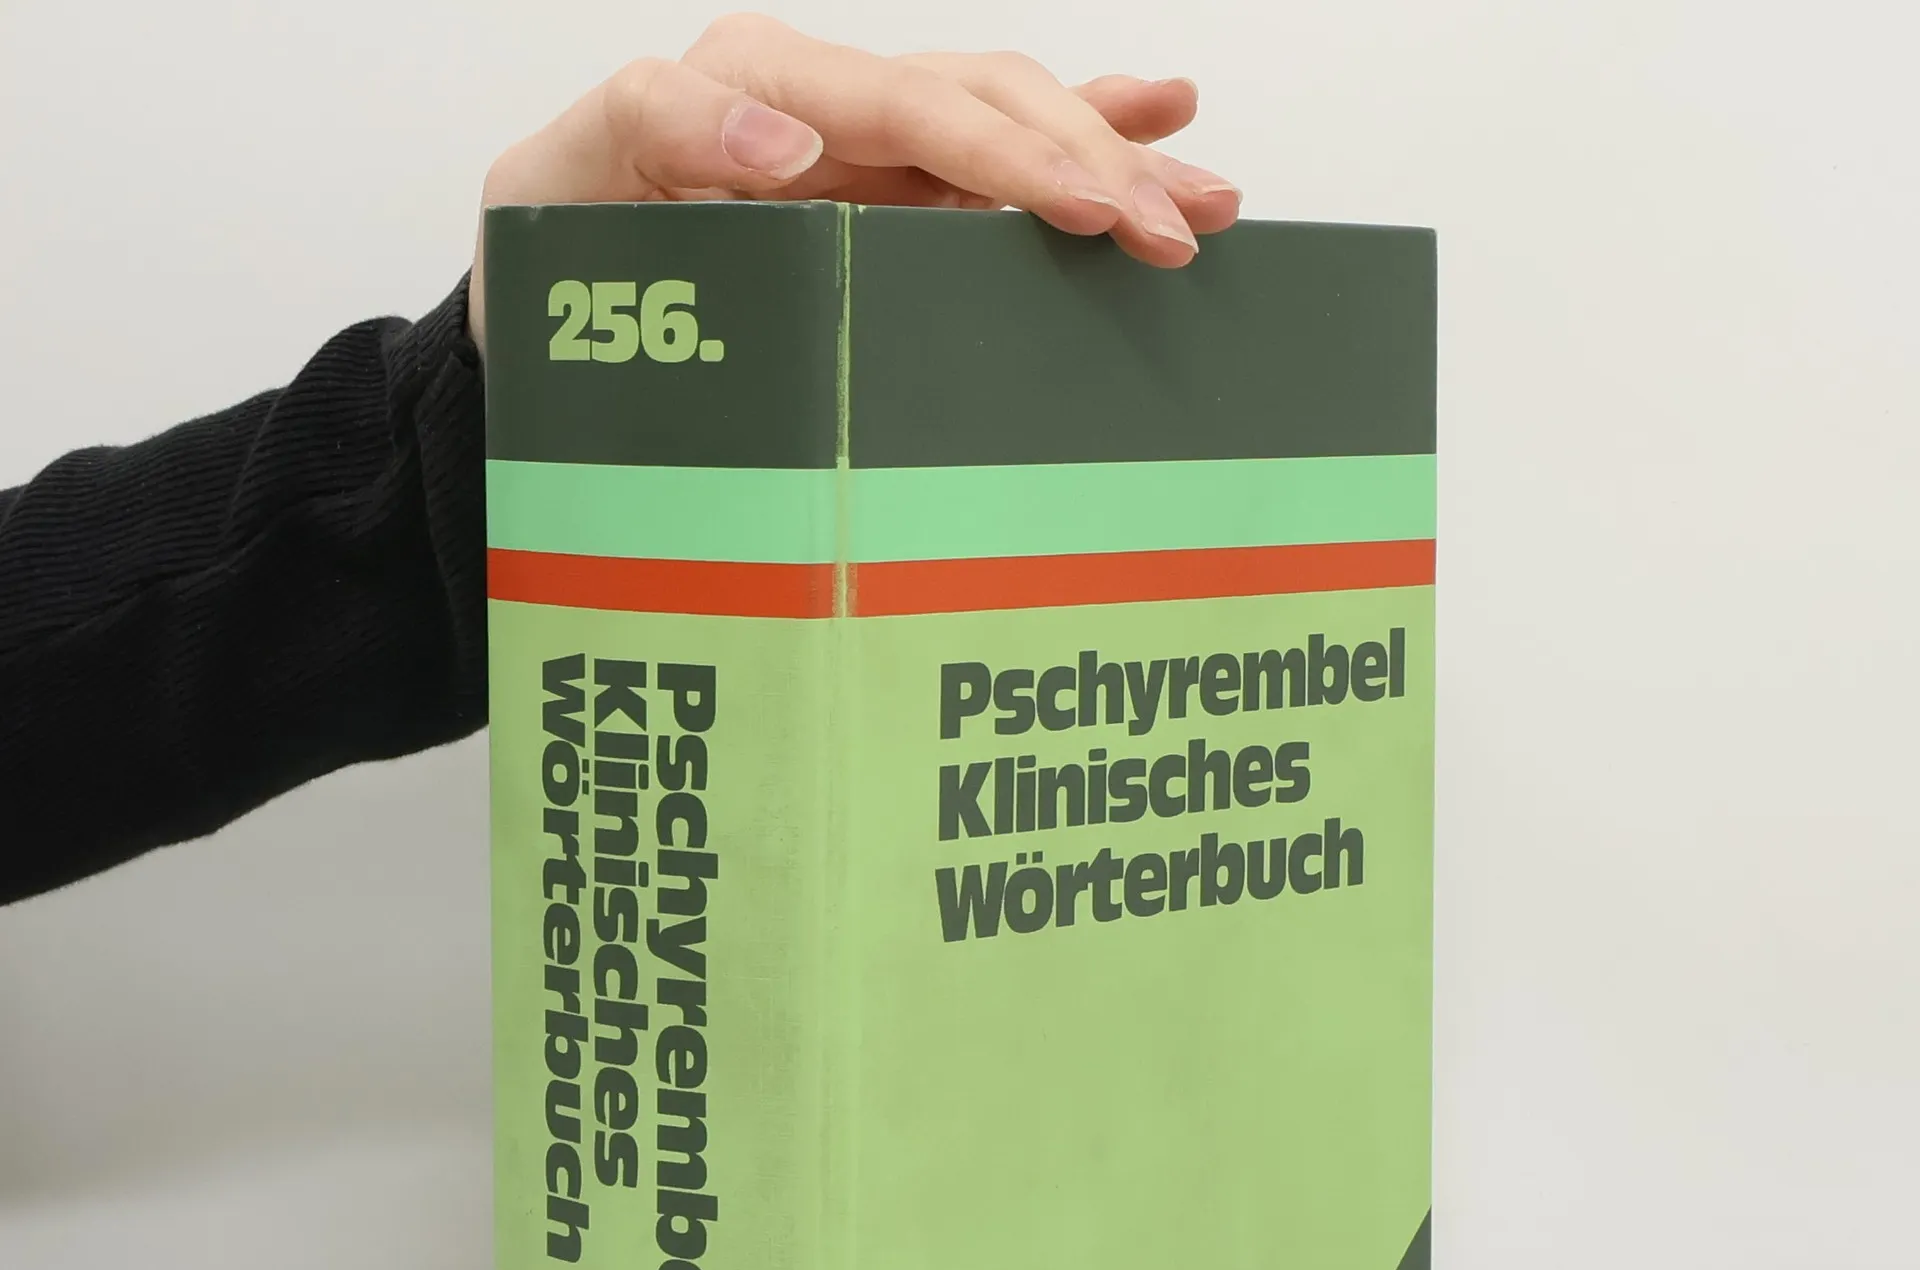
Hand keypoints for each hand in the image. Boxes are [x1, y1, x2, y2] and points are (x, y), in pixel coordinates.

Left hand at [469, 12, 1240, 350]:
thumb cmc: (552, 251)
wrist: (538, 314)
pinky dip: (1079, 144)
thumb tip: (782, 144)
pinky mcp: (880, 200)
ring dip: (1115, 158)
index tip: (1089, 208)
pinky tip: (1164, 127)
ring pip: (1012, 129)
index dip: (1010, 155)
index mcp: (756, 87)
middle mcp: (823, 108)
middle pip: (985, 106)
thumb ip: (661, 132)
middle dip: (1090, 164)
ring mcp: (861, 153)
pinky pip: (991, 164)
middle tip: (1176, 229)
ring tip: (1208, 198)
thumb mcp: (565, 183)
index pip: (914, 110)